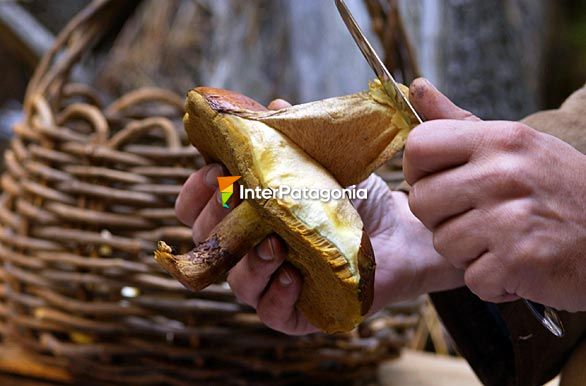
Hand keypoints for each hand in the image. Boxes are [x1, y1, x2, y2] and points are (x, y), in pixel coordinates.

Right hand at [175, 96, 463, 334]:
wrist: (399, 229)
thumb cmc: (355, 195)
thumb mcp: (322, 160)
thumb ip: (294, 136)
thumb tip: (274, 105)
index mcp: (247, 213)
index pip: (196, 209)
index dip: (194, 193)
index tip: (211, 172)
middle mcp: (251, 249)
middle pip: (209, 245)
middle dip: (218, 223)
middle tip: (240, 201)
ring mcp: (272, 281)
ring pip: (237, 281)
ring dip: (249, 261)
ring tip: (274, 242)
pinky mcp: (297, 311)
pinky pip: (271, 313)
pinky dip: (277, 295)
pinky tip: (293, 275)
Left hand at [404, 78, 585, 310]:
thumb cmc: (559, 188)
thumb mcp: (516, 144)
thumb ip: (459, 121)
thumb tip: (418, 87)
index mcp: (499, 140)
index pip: (419, 146)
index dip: (417, 169)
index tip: (438, 180)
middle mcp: (503, 174)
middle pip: (421, 201)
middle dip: (442, 217)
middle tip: (479, 217)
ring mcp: (510, 218)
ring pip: (443, 243)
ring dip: (468, 251)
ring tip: (503, 240)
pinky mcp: (519, 260)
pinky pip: (472, 278)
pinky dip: (493, 281)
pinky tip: (518, 265)